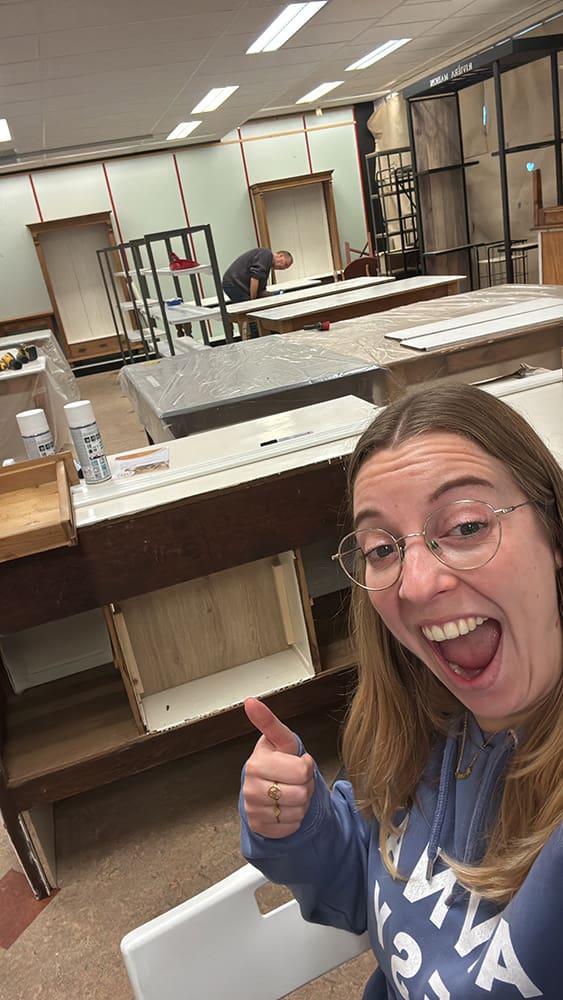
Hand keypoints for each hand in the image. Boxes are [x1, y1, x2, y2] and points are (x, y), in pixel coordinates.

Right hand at [242, 698, 314, 838]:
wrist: (265, 788)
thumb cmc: (277, 762)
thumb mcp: (280, 741)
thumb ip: (269, 722)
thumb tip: (250, 701)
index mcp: (258, 762)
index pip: (300, 769)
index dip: (306, 766)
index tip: (300, 761)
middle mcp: (251, 786)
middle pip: (302, 791)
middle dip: (306, 785)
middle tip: (296, 779)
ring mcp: (253, 807)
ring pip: (298, 810)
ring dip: (301, 802)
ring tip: (290, 791)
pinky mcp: (259, 825)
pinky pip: (291, 825)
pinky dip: (294, 818)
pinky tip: (285, 807)